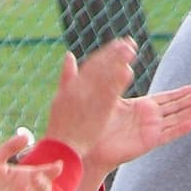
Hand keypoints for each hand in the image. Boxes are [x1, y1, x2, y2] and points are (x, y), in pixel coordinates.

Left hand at [0, 130, 63, 190]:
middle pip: (45, 188)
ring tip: (26, 189)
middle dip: (44, 183)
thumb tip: (26, 135)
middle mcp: (26, 190)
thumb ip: (10, 147)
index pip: (45, 173)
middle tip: (37, 177)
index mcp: (25, 175)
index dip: (53, 170)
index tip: (58, 165)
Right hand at [44, 40, 138, 159]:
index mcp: (71, 86)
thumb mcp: (59, 98)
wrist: (62, 147)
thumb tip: (69, 56)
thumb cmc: (61, 124)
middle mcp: (79, 90)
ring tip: (131, 52)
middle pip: (100, 67)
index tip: (119, 43)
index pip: (91, 64)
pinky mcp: (98, 112)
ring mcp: (88, 100)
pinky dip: (118, 82)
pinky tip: (128, 72)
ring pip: (105, 77)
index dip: (106, 53)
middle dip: (115, 54)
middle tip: (129, 43)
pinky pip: (109, 94)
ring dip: (118, 63)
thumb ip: (67, 76)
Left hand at [78, 83, 190, 190]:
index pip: (166, 98)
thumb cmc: (97, 125)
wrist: (91, 148)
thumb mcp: (107, 98)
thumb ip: (115, 81)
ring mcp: (150, 130)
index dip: (181, 92)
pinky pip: (167, 134)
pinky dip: (180, 129)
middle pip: (175, 107)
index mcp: (141, 107)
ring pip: (176, 119)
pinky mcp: (149, 141)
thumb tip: (122, 64)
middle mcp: (149, 119)